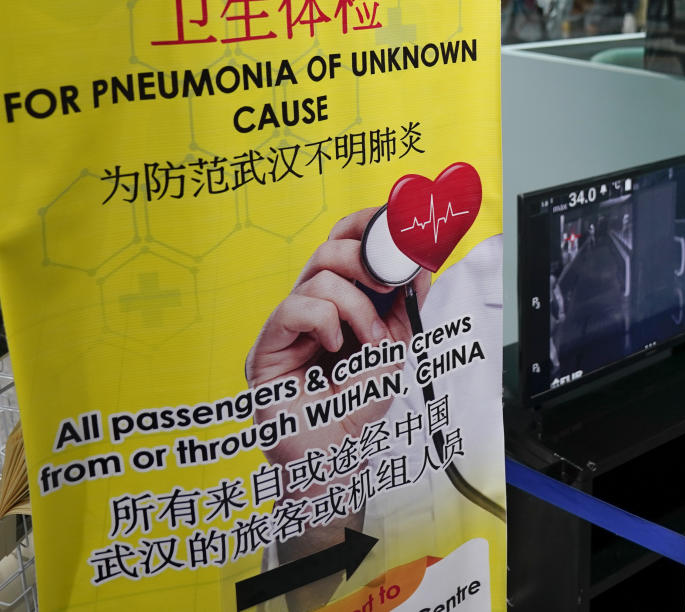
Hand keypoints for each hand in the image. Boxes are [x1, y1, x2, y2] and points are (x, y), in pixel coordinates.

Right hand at [246, 207, 430, 468]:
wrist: (335, 456)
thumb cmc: (357, 407)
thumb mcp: (394, 351)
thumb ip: (403, 310)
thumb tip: (417, 267)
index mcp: (340, 301)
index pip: (346, 245)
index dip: (368, 227)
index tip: (400, 230)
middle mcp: (311, 305)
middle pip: (329, 247)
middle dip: (366, 255)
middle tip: (390, 281)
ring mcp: (288, 324)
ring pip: (319, 276)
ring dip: (356, 306)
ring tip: (369, 341)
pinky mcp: (267, 345)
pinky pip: (294, 307)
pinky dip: (325, 322)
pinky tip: (332, 349)